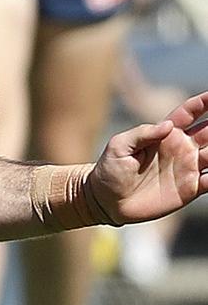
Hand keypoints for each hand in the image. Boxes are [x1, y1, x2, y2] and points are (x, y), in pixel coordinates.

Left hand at [88, 92, 207, 224]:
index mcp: (166, 134)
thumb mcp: (120, 146)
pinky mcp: (189, 189)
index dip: (203, 103)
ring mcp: (187, 168)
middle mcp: (181, 148)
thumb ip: (142, 133)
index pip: (189, 113)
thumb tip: (166, 125)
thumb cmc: (110, 170)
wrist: (106, 201)